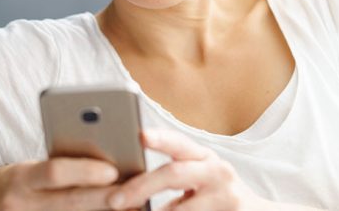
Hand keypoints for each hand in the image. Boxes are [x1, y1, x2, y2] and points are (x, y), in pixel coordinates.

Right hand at [0, 156, 136, 210]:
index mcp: (21, 178)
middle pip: (69, 202)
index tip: (113, 169)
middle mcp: (22, 204)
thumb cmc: (15, 179)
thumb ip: (59, 166)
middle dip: (103, 199)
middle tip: (133, 194)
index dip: (84, 171)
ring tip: (131, 207)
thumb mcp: (30, 166)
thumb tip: (105, 163)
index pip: (54, 172)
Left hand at [107, 128, 271, 210]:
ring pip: (179, 208)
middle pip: (173, 173)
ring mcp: (224, 196)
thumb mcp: (201, 175)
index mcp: (203, 156)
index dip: (160, 138)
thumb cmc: (217, 193)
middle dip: (141, 186)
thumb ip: (175, 171)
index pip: (179, 143)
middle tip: (114, 200)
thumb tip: (128, 181)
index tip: (140, 135)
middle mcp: (216, 171)